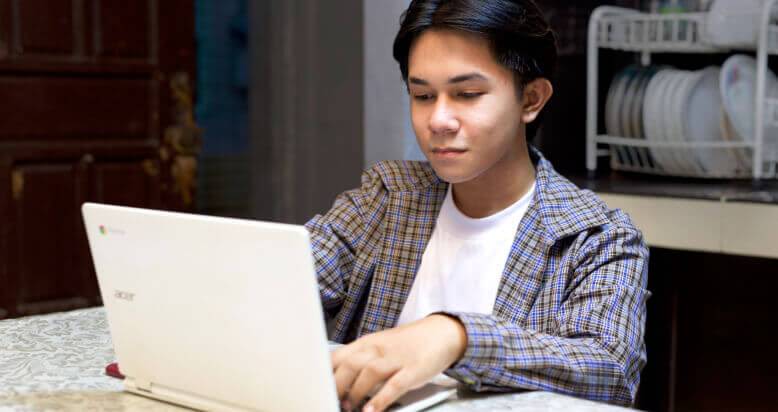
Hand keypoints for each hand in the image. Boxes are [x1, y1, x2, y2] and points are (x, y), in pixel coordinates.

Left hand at [331, 314, 466, 411]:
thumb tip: (335, 379)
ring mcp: (396, 358)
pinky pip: (394, 385)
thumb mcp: (379, 346)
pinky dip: (380, 399)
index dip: (324, 374)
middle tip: (331, 401)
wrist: (441, 332)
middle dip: (336, 386)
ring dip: (356, 393)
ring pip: (369, 373)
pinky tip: (372, 410)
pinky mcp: (413, 370)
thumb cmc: (407, 344)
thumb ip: (359, 360)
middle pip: (349, 365)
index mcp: (367, 343)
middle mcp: (379, 348)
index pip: (337, 356)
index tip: (315, 388)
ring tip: (349, 408)